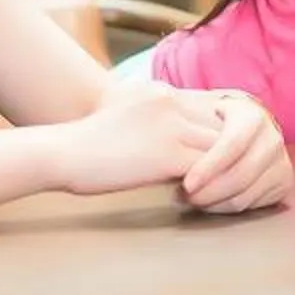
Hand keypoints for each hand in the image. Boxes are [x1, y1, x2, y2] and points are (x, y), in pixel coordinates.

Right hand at [47, 79, 222, 194]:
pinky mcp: (168, 153)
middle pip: (225, 125)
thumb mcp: (127, 116)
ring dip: (226, 172)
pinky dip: (212, 186)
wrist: (61, 152)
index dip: (222, 136)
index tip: (226, 159)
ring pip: (224, 147)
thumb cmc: (88, 144)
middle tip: (231, 180)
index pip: (213, 109)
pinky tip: (201, 201)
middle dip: (232, 154)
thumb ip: (154, 121)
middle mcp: (172, 102)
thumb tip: (171, 144)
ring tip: (220, 194)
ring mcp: (172, 126)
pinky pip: (209, 170)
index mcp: (164, 93)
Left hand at [180, 91, 292, 214]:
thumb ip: (189, 129)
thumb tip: (167, 144)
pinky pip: (251, 205)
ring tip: (191, 199)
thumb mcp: (200, 114)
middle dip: (208, 192)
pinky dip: (226, 208)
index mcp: (252, 115)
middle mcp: (273, 137)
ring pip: (244, 195)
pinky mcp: (283, 181)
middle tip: (183, 197)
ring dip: (213, 203)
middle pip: (241, 175)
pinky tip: (210, 201)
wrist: (238, 123)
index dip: (209, 168)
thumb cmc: (210, 120)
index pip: (233, 145)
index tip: (186, 185)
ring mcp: (281, 160)